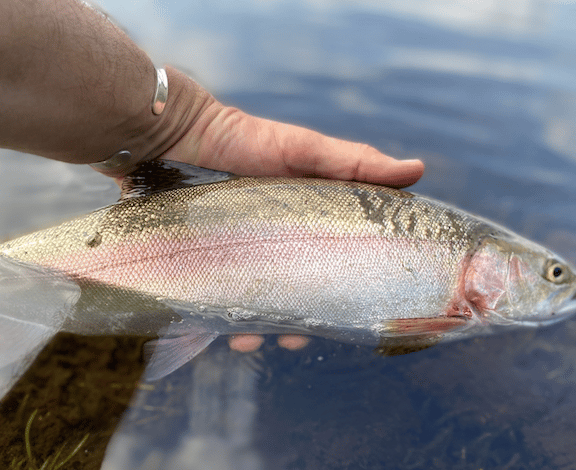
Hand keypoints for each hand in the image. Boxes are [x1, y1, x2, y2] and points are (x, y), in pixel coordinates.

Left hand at [106, 68, 423, 352]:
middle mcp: (273, 245)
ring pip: (256, 305)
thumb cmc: (244, 138)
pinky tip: (228, 335)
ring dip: (261, 329)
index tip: (351, 313)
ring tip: (254, 340)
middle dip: (299, 319)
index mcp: (303, 224)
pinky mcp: (202, 264)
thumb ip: (355, 163)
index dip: (342, 290)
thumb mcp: (303, 148)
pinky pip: (216, 303)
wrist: (172, 136)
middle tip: (297, 338)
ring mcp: (237, 256)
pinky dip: (223, 323)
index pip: (331, 264)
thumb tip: (418, 170)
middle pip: (294, 292)